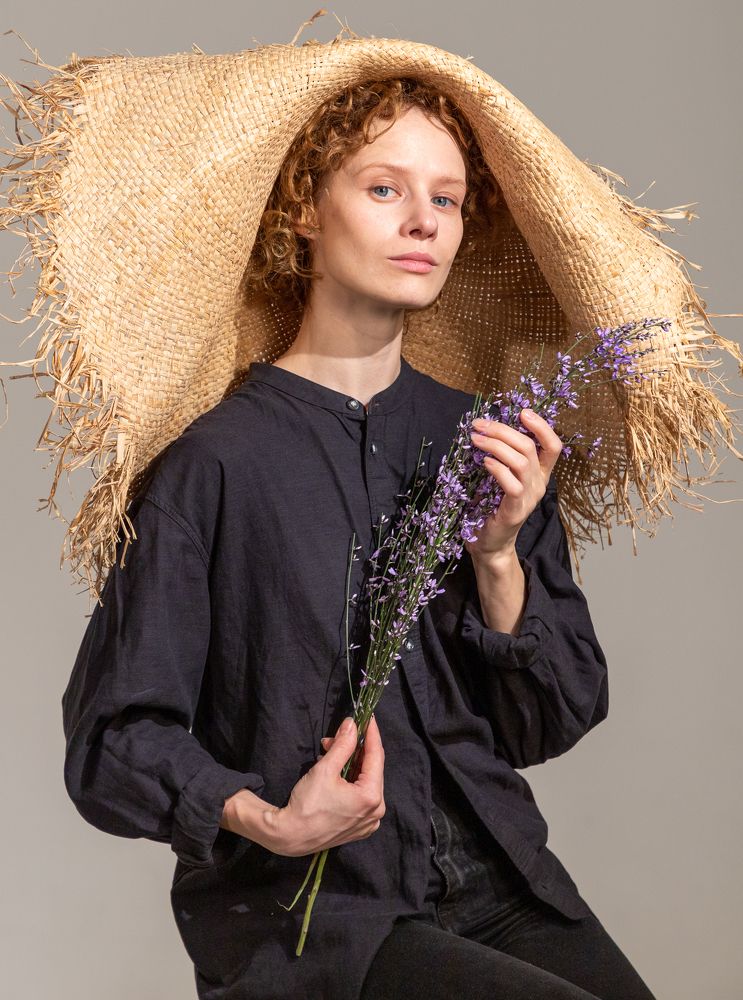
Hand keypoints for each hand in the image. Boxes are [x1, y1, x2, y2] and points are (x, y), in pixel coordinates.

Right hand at [269, 715, 385, 856]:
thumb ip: (342, 745)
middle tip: (336, 737)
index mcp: (371, 797)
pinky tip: (336, 772)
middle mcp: (376, 811)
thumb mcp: (325, 769)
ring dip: (350, 764)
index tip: (368, 717)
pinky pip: (361, 796)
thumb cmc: (307, 805)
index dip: (371, 733)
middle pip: (371, 769)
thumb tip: (351, 725)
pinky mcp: (360, 827)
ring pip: (365, 781)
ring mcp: (369, 821)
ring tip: (329, 753)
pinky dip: (351, 781)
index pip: (376, 756)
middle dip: (354, 749)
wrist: (290, 836)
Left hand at [466, 408, 562, 560]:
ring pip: (521, 461)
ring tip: (476, 439)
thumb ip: (501, 456)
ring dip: (496, 445)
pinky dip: (497, 469)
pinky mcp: (516, 510)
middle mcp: (538, 484)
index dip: (542, 426)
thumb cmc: (490, 507)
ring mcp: (529, 498)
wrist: (488, 543)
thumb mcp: (499, 477)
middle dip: (503, 430)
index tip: (523, 412)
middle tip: (479, 424)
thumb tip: (485, 428)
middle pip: (530, 447)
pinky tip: (484, 462)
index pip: (553, 446)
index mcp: (539, 474)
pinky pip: (512, 484)